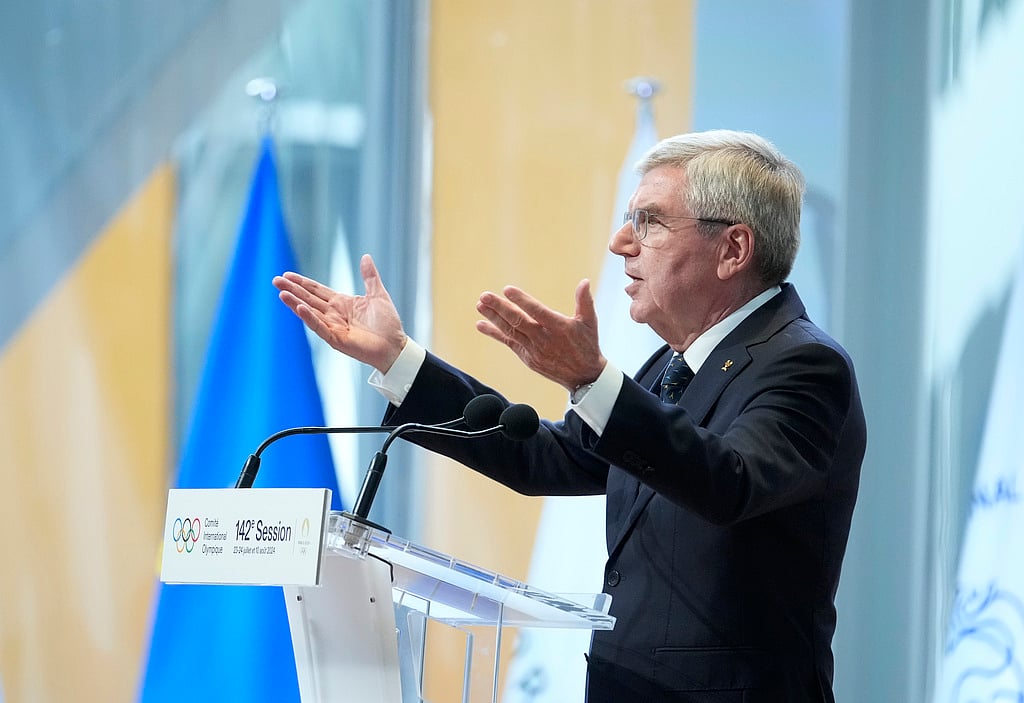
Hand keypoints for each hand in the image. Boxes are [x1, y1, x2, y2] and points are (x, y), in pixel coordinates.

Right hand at [273, 254, 406, 372]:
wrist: (395, 345)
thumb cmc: (388, 324)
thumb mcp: (378, 294)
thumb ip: (369, 276)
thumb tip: (366, 257)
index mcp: (341, 303)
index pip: (317, 290)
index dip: (302, 282)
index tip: (287, 275)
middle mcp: (334, 314)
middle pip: (309, 299)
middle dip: (292, 289)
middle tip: (275, 280)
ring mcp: (333, 327)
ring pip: (310, 312)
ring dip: (295, 302)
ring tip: (281, 292)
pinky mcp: (336, 339)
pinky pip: (320, 327)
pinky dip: (309, 318)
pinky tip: (299, 308)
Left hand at [475, 279, 606, 390]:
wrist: (584, 376)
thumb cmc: (587, 344)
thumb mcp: (590, 322)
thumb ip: (585, 301)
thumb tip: (584, 281)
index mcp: (559, 327)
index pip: (537, 311)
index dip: (522, 301)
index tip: (507, 290)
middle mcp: (544, 339)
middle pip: (518, 321)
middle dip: (499, 308)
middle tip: (484, 296)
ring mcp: (533, 350)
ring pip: (510, 331)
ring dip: (493, 318)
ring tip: (480, 305)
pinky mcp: (527, 358)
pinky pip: (509, 343)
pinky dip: (495, 334)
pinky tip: (481, 325)